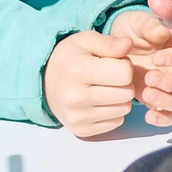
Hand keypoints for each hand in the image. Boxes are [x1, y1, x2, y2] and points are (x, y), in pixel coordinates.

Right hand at [44, 24, 152, 138]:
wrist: (44, 83)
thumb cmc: (69, 58)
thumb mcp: (85, 41)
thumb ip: (108, 42)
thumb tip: (128, 44)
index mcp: (77, 70)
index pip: (124, 73)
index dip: (124, 65)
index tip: (112, 62)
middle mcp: (75, 97)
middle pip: (127, 93)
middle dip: (124, 82)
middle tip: (109, 76)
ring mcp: (78, 117)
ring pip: (125, 109)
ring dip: (119, 98)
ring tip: (103, 88)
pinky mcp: (82, 130)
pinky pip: (117, 122)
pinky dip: (113, 111)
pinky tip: (99, 101)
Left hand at [114, 6, 171, 123]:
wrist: (117, 48)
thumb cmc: (133, 31)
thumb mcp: (137, 21)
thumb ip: (149, 25)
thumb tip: (161, 31)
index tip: (156, 59)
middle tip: (150, 78)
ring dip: (168, 102)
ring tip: (147, 95)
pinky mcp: (163, 101)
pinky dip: (163, 119)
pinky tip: (149, 116)